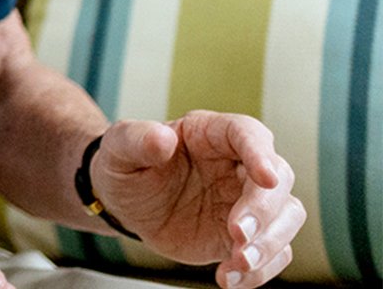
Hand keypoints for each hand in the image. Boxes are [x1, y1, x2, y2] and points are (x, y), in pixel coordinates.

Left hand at [91, 112, 304, 286]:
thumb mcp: (119, 148)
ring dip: (271, 243)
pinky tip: (229, 279)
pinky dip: (260, 270)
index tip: (266, 178)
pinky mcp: (245, 235)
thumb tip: (161, 138)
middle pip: (278, 180)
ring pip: (287, 217)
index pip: (250, 134)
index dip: (261, 154)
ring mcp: (247, 201)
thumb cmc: (125, 165)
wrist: (125, 203)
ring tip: (238, 263)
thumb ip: (137, 140)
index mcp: (213, 133)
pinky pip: (272, 252)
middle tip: (237, 235)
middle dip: (264, 210)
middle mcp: (240, 165)